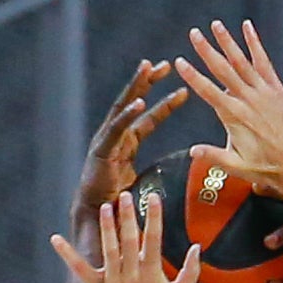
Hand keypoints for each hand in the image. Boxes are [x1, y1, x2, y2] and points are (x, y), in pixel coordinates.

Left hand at [52, 192, 199, 282]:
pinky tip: (56, 239)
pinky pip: (79, 269)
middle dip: (128, 216)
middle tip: (125, 196)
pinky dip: (67, 254)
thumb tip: (197, 248)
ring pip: (109, 249)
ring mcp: (113, 282)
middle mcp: (132, 275)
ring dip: (106, 227)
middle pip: (130, 240)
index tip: (153, 198)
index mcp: (152, 273)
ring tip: (105, 207)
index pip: (154, 239)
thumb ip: (191, 271)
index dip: (154, 217)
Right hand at [72, 61, 188, 231]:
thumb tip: (181, 176)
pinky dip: (127, 115)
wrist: (98, 217)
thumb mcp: (146, 183)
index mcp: (127, 143)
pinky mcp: (101, 150)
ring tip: (148, 69)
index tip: (184, 90)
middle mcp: (115, 137)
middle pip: (133, 103)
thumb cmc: (120, 203)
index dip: (166, 104)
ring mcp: (106, 141)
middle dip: (148, 83)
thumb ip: (160, 174)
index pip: (149, 118)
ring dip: (136, 87)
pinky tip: (139, 101)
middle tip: (165, 64)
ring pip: (123, 108)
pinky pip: (116, 129)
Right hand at [173, 20, 282, 198]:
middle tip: (194, 33)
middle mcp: (248, 100)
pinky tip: (247, 28)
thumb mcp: (236, 167)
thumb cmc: (265, 167)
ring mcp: (264, 93)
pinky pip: (264, 63)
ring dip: (228, 42)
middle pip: (223, 70)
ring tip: (216, 25)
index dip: (193, 76)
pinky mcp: (276, 90)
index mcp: (235, 117)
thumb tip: (192, 151)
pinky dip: (255, 45)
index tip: (180, 62)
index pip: (208, 91)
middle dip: (207, 50)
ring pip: (242, 62)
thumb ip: (213, 157)